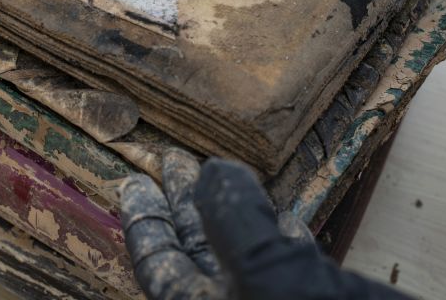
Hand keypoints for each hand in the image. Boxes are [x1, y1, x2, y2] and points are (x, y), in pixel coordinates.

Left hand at [119, 148, 413, 298]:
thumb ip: (233, 217)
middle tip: (177, 160)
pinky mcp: (310, 298)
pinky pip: (282, 265)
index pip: (155, 257)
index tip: (135, 180)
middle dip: (186, 201)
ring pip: (238, 251)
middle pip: (193, 247)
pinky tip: (285, 216)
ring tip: (226, 173)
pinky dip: (280, 236)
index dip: (144, 216)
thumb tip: (213, 170)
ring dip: (234, 211)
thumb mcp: (262, 269)